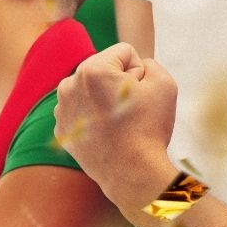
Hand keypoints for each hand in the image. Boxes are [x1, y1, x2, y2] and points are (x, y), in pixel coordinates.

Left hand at [54, 44, 178, 212]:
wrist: (131, 173)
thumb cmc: (148, 128)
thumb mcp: (165, 84)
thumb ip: (151, 63)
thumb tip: (137, 67)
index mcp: (92, 69)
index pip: (125, 53)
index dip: (140, 72)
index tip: (140, 95)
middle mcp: (69, 85)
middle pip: (105, 69)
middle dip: (119, 83)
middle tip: (130, 110)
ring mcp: (62, 109)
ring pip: (92, 90)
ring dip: (105, 99)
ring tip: (118, 123)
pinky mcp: (62, 129)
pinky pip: (82, 111)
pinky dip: (94, 118)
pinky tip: (106, 133)